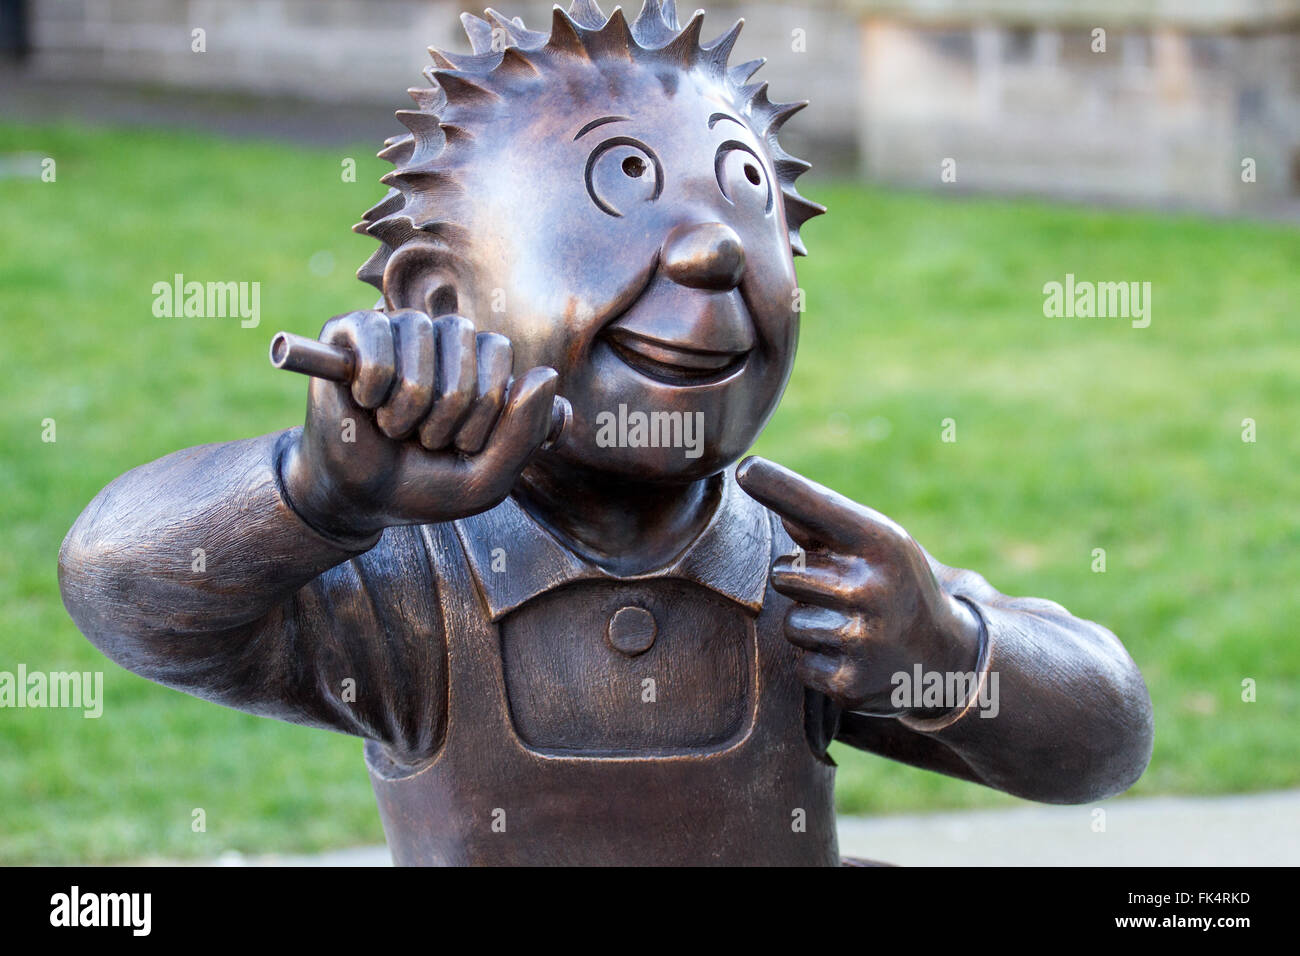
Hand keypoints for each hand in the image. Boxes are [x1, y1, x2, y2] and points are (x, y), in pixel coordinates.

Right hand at [281, 309, 557, 540]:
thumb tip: (546, 373)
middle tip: (425, 439)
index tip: (462, 443)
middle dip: (447, 409)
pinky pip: (376, 337)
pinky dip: (373, 386)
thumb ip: (524, 433)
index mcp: (480, 361)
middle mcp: (441, 336)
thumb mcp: (488, 477)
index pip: (498, 352)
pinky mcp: (350, 332)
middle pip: (466, 339)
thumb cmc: (426, 485)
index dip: (483, 408)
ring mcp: (397, 330)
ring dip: (407, 405)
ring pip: (420, 336)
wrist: (360, 501)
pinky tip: (366, 404)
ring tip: (395, 428)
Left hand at [735, 456, 982, 716]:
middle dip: (802, 583)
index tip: (745, 468)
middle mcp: (872, 586)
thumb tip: (764, 488)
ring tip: (851, 625)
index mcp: (879, 542)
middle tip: (842, 592)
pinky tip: (854, 655)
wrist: (945, 656)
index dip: (777, 486)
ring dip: (810, 625)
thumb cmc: (894, 584)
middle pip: (783, 574)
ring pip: (790, 623)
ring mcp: (862, 637)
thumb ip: (821, 522)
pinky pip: (801, 663)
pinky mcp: (850, 682)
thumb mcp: (875, 546)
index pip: (815, 507)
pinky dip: (820, 661)